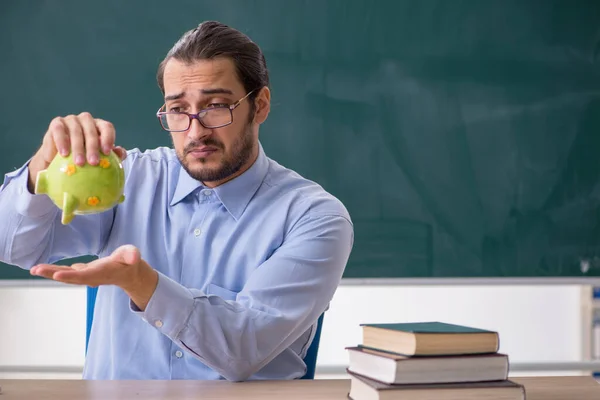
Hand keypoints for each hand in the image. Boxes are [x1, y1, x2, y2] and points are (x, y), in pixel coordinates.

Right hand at [28, 112, 126, 192]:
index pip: (107, 127)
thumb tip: (121, 152)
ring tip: (79, 163)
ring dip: (78, 147)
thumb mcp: (98, 158)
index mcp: (99, 126)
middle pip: (91, 130)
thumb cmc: (83, 158)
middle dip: (93, 147)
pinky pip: (59, 130)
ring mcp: (70, 120)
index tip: (107, 152)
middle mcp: (86, 120)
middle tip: (93, 162)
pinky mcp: (56, 124)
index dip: (108, 138)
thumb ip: (112, 155)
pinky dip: (61, 142)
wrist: (58, 160)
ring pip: (76, 130)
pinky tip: (63, 154)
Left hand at [30, 245, 158, 310]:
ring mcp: (85, 275)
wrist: (128, 273)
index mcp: (102, 272)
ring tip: (34, 270)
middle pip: (71, 277)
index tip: (58, 274)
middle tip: (36, 270)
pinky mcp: (82, 272)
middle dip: (54, 274)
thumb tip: (134, 257)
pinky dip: (53, 270)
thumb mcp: (133, 256)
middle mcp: (91, 276)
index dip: (72, 275)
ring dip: (50, 273)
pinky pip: (65, 272)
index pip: (85, 275)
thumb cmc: (130, 262)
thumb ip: (132, 255)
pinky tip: (40, 269)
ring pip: (66, 275)